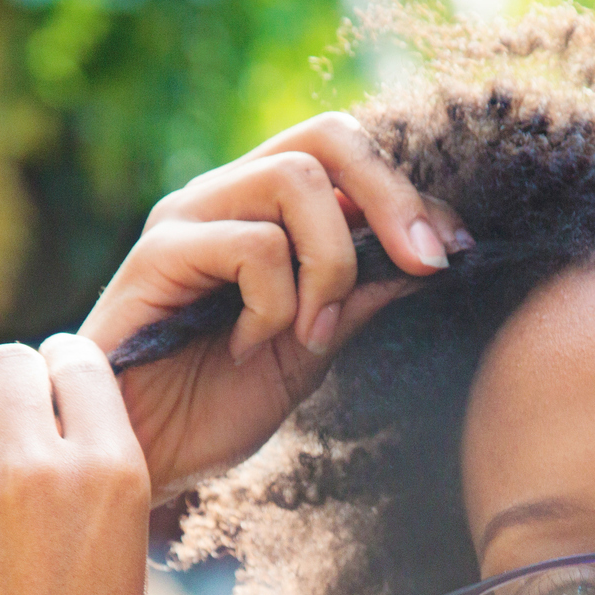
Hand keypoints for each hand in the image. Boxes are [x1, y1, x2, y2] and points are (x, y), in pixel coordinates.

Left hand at [0, 336, 152, 594]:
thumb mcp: (122, 556)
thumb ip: (87, 481)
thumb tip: (43, 424)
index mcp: (114, 469)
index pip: (77, 361)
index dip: (61, 375)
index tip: (51, 404)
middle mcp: (42, 465)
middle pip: (8, 362)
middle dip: (6, 388)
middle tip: (4, 431)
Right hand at [79, 111, 469, 496]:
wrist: (140, 458)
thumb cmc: (211, 407)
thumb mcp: (312, 349)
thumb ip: (360, 295)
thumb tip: (436, 253)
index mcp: (261, 210)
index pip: (348, 156)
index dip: (412, 196)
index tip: (454, 253)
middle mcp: (223, 195)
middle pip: (328, 136)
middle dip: (394, 197)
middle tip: (424, 263)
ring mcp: (187, 216)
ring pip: (297, 182)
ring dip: (330, 265)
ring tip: (310, 334)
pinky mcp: (158, 253)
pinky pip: (254, 247)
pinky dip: (274, 305)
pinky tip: (244, 348)